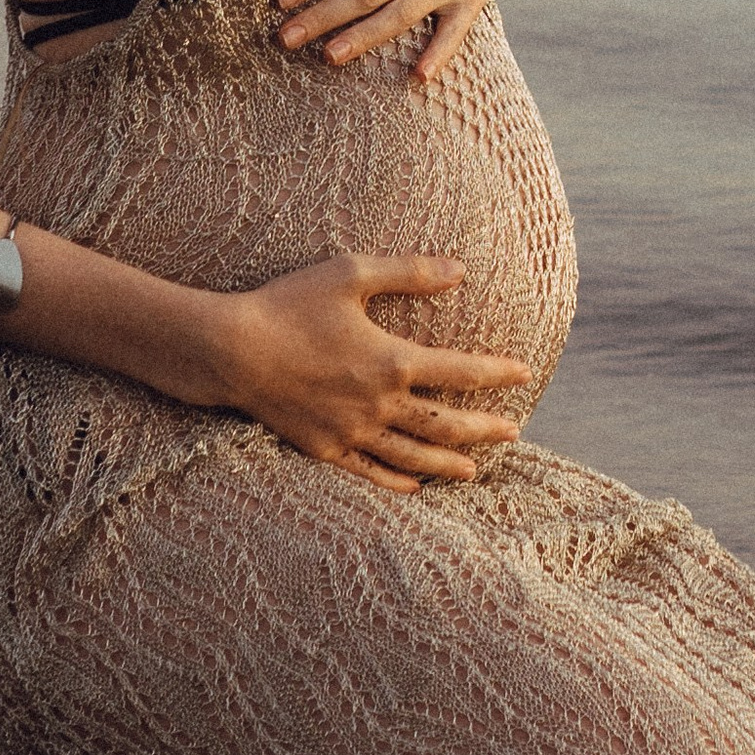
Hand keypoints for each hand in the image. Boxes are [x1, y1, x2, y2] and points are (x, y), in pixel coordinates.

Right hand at [183, 252, 532, 493]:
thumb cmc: (290, 305)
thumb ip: (409, 272)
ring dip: (447, 462)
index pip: (460, 371)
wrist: (230, 351)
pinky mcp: (323, 448)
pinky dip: (396, 480)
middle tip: (513, 433)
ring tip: (474, 470)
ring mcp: (350, 431)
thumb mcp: (351, 275)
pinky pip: (369, 471)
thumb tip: (460, 270)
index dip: (495, 373)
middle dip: (483, 428)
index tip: (524, 373)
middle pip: (444, 423)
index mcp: (391, 360)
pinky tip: (414, 485)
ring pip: (412, 454)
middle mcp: (378, 403)